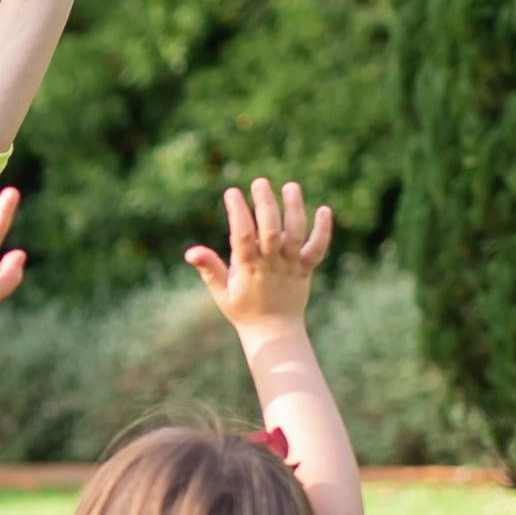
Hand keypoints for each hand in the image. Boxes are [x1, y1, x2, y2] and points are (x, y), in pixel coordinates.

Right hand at [185, 177, 335, 332]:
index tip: (232, 192)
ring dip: (294, 209)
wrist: (274, 332)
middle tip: (259, 182)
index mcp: (248, 268)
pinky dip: (323, 230)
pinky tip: (324, 209)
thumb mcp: (221, 291)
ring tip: (290, 186)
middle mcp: (271, 264)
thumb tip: (191, 252)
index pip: (242, 236)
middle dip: (265, 204)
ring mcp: (290, 266)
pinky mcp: (306, 269)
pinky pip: (317, 249)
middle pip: (270, 230)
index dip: (237, 213)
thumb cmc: (243, 310)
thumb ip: (209, 268)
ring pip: (295, 234)